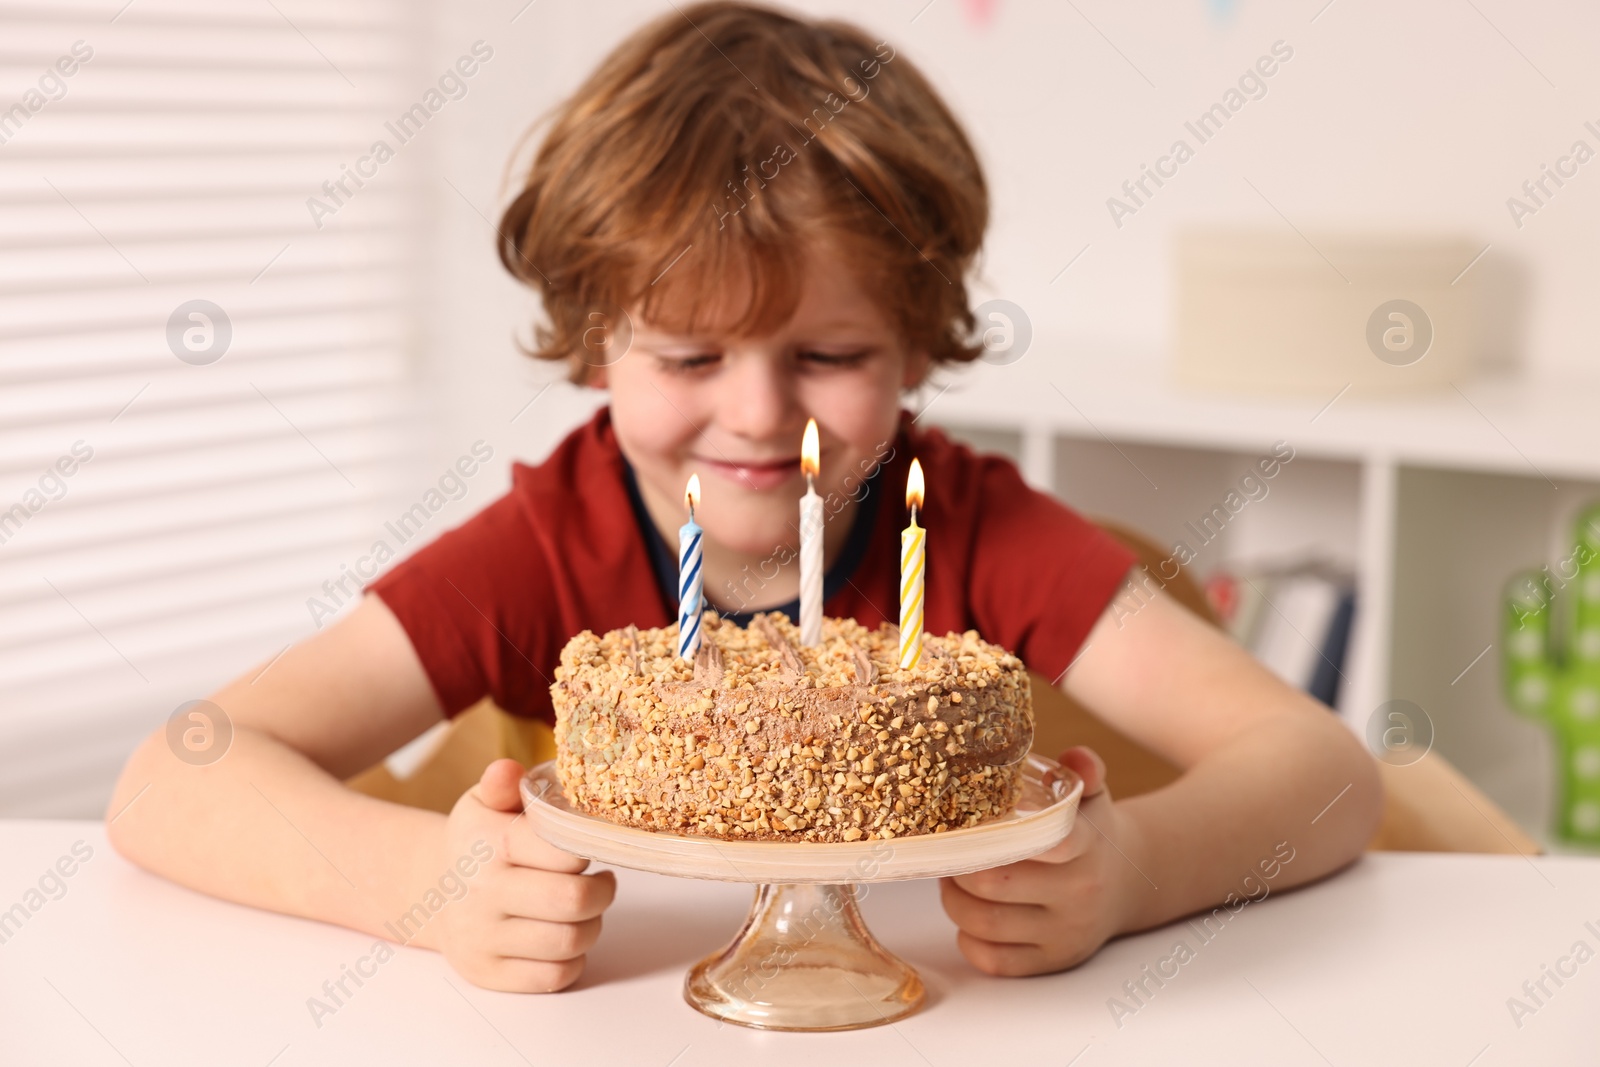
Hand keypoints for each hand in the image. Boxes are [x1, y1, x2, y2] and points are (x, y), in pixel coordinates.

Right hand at [436, 759, 616, 991]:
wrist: (433, 893)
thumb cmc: (476, 842)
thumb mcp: (484, 802)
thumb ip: (503, 783)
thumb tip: (507, 771)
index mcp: (487, 844)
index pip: (565, 851)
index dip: (588, 848)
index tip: (587, 844)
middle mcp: (480, 893)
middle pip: (573, 901)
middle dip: (602, 890)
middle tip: (601, 880)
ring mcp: (482, 939)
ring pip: (570, 941)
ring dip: (592, 924)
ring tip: (584, 906)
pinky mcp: (487, 974)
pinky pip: (555, 976)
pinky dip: (573, 958)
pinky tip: (565, 934)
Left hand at [938, 746, 1135, 975]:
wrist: (1126, 884)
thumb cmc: (1091, 832)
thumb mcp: (1092, 796)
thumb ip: (1084, 770)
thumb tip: (1075, 756)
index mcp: (1088, 846)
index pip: (1047, 840)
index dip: (1001, 833)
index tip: (971, 823)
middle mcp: (1080, 893)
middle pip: (993, 883)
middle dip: (956, 867)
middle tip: (947, 851)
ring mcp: (1065, 933)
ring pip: (985, 923)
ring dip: (953, 901)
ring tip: (951, 879)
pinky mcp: (1052, 962)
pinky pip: (994, 960)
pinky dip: (968, 938)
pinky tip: (969, 915)